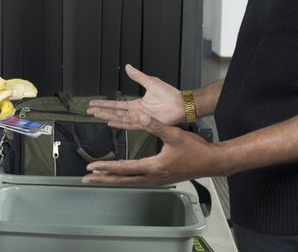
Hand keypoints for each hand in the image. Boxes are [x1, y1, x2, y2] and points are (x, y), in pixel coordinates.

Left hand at [82, 113, 220, 185]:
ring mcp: (157, 179)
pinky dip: (124, 177)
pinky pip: (137, 179)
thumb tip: (140, 117)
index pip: (124, 168)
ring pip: (129, 181)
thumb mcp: (174, 134)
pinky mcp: (160, 177)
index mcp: (154, 166)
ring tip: (98, 177)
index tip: (92, 167)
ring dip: (112, 178)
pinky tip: (120, 174)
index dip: (107, 167)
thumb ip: (155, 125)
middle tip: (86, 179)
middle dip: (103, 179)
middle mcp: (153, 176)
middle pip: (122, 179)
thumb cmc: (196, 150)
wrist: (212, 162)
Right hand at [87, 64, 184, 128]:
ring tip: (96, 114)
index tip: (94, 103)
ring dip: (107, 116)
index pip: (116, 104)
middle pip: (114, 112)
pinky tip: (111, 122)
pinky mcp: (146, 124)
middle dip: (101, 111)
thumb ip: (138, 76)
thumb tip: (128, 67)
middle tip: (89, 110)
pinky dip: (120, 124)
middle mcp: (136, 113)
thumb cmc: (170, 94)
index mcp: (137, 104)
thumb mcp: (150, 82)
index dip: (105, 103)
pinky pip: (130, 125)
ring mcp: (140, 119)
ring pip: (119, 119)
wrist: (181, 103)